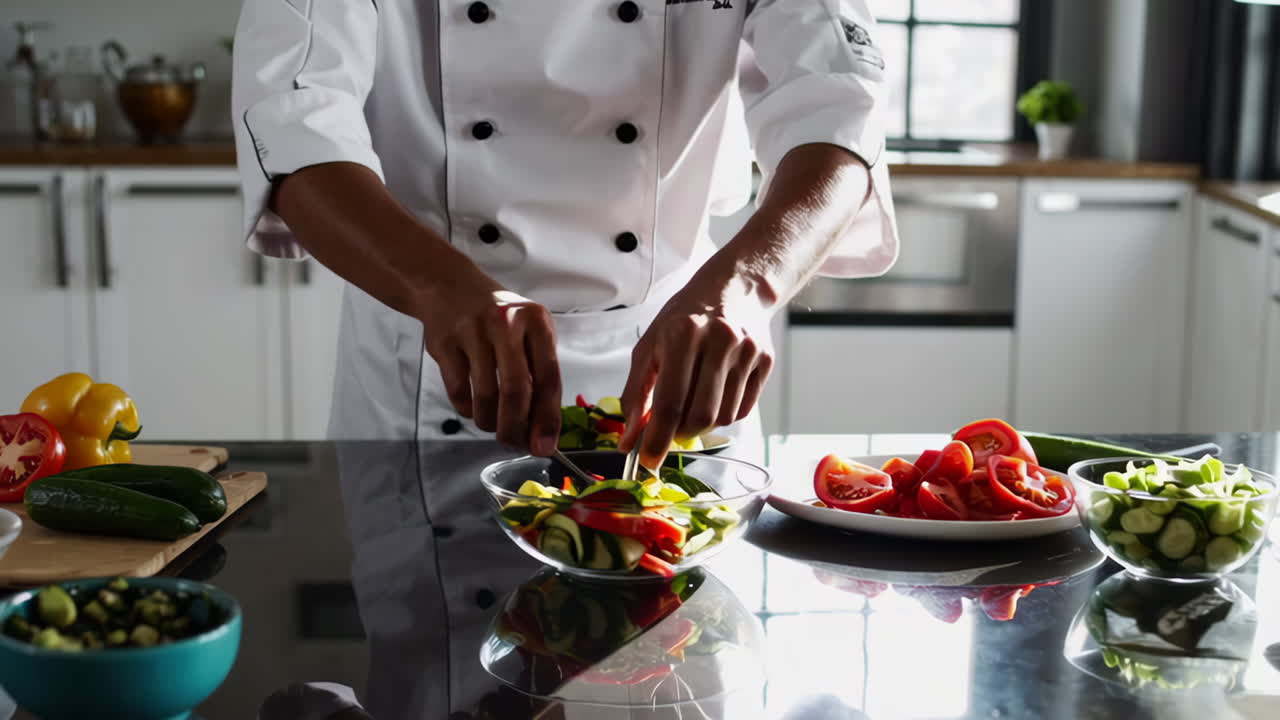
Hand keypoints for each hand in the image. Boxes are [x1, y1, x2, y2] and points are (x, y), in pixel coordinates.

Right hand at [417, 264, 560, 454]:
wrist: (449, 287)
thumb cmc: (499, 318)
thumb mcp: (528, 331)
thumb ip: (539, 372)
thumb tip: (543, 429)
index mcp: (536, 321)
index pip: (548, 377)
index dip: (548, 417)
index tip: (545, 446)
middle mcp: (505, 322)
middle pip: (516, 390)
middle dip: (516, 427)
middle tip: (514, 444)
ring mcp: (472, 331)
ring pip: (485, 395)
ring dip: (490, 421)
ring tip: (493, 426)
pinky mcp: (444, 343)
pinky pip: (458, 391)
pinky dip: (468, 409)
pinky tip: (473, 408)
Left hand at [618, 266, 772, 467]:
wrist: (733, 288)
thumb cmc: (684, 319)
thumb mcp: (650, 347)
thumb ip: (635, 394)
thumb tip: (629, 441)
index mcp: (684, 334)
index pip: (671, 401)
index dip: (658, 438)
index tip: (648, 460)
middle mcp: (720, 340)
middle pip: (701, 415)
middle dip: (681, 434)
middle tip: (671, 432)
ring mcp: (747, 350)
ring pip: (723, 417)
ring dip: (702, 424)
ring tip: (692, 401)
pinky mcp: (766, 360)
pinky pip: (743, 409)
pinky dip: (724, 414)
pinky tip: (715, 392)